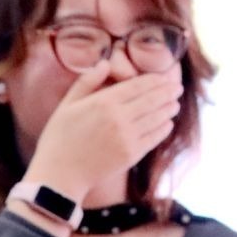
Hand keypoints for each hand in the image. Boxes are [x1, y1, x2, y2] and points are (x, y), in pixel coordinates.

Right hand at [24, 59, 183, 202]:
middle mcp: (119, 118)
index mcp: (103, 102)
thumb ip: (87, 82)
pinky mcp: (132, 154)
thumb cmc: (60, 137)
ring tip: (175, 103)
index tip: (165, 78)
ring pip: (157, 118)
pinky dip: (164, 128)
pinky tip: (167, 123)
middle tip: (177, 87)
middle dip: (167, 92)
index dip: (155, 81)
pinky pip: (154, 137)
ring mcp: (127, 137)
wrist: (59, 174)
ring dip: (169, 109)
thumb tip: (106, 63)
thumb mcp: (67, 105)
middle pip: (152, 100)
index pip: (138, 86)